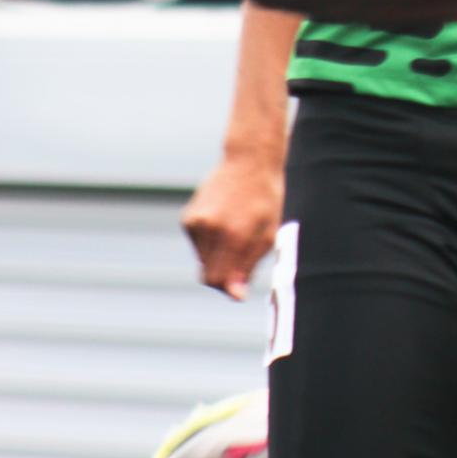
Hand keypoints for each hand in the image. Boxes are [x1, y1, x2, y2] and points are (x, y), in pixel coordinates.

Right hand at [182, 148, 283, 300]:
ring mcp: (196, 222)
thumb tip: (235, 296)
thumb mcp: (269, 233)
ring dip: (218, 257)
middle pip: (208, 275)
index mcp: (234, 234)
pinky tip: (224, 222)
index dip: (229, 287)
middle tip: (241, 258)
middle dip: (224, 276)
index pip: (219, 281)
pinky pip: (197, 245)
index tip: (240, 283)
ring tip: (235, 232)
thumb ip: (249, 265)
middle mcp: (210, 228)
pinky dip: (209, 242)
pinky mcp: (188, 218)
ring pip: (202, 261)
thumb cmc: (265, 199)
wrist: (249, 162)